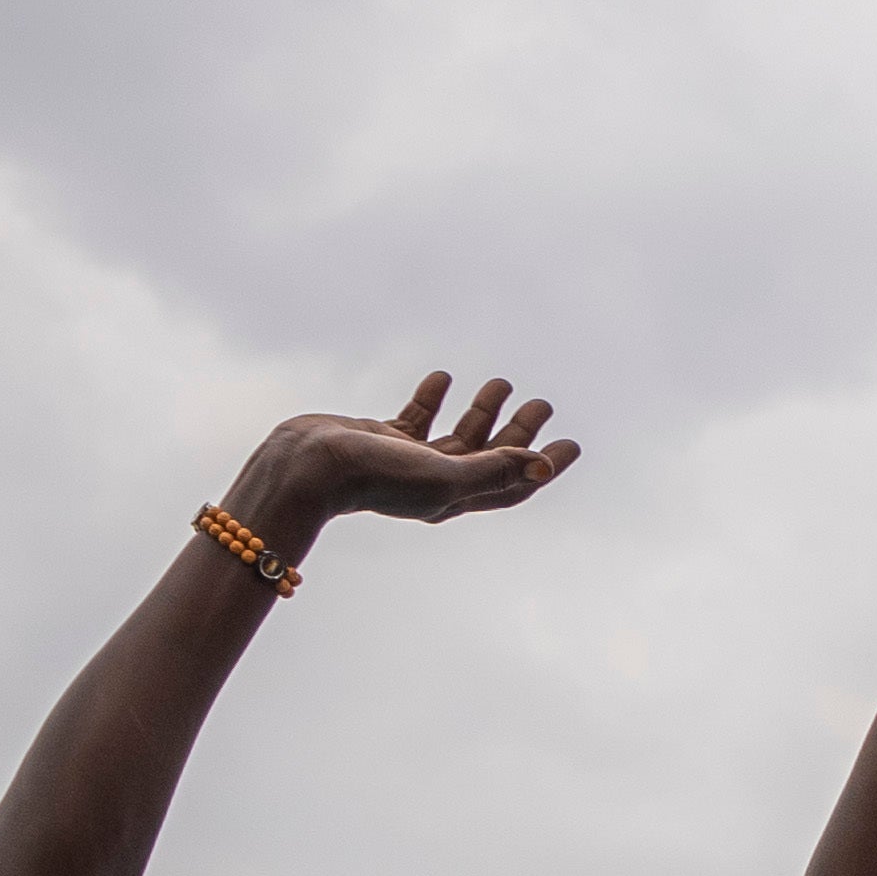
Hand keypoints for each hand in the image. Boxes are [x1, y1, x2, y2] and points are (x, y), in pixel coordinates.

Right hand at [241, 370, 581, 540]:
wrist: (304, 468)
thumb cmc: (372, 477)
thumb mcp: (440, 475)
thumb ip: (491, 470)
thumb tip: (543, 467)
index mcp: (454, 498)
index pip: (512, 485)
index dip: (545, 467)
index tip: (572, 445)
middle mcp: (435, 483)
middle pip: (491, 457)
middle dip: (520, 432)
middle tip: (542, 403)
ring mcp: (408, 462)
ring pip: (459, 435)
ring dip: (483, 411)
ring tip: (502, 382)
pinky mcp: (382, 439)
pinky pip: (418, 418)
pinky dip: (434, 398)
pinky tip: (445, 377)